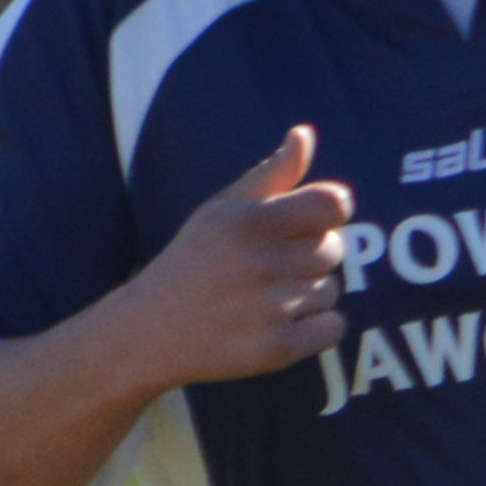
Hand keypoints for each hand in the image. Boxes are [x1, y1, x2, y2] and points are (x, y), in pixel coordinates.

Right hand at [127, 127, 355, 381]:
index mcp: (249, 221)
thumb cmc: (194, 261)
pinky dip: (317, 328)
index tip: (312, 221)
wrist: (150, 332)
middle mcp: (261, 263)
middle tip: (272, 265)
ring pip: (333, 290)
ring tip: (266, 297)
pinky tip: (280, 323)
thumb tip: (305, 135)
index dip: (330, 212)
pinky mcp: (277, 350)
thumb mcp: (221, 210)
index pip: (334, 204)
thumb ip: (271, 174)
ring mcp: (270, 309)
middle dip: (312, 255)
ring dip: (310, 293)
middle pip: (335, 249)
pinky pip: (334, 328)